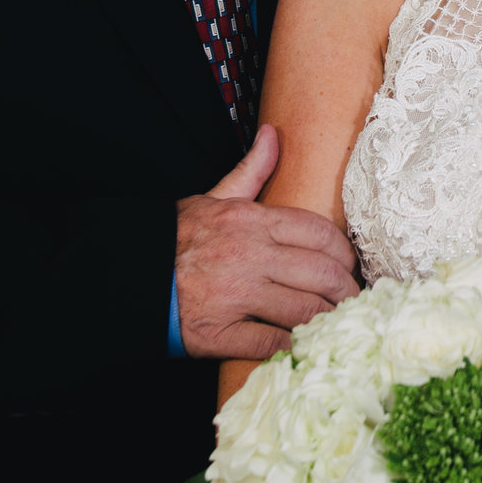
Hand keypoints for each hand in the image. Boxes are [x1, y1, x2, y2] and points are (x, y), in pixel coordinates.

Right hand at [174, 124, 360, 358]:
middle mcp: (249, 256)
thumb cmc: (174, 238)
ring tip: (341, 325)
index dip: (345, 254)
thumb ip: (250, 171)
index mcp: (252, 222)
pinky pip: (271, 343)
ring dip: (330, 320)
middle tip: (355, 301)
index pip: (320, 234)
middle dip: (346, 291)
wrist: (126, 274)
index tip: (351, 268)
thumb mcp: (213, 197)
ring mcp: (236, 296)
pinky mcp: (219, 332)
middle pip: (322, 274)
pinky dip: (295, 347)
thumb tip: (274, 135)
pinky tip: (307, 347)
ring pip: (305, 310)